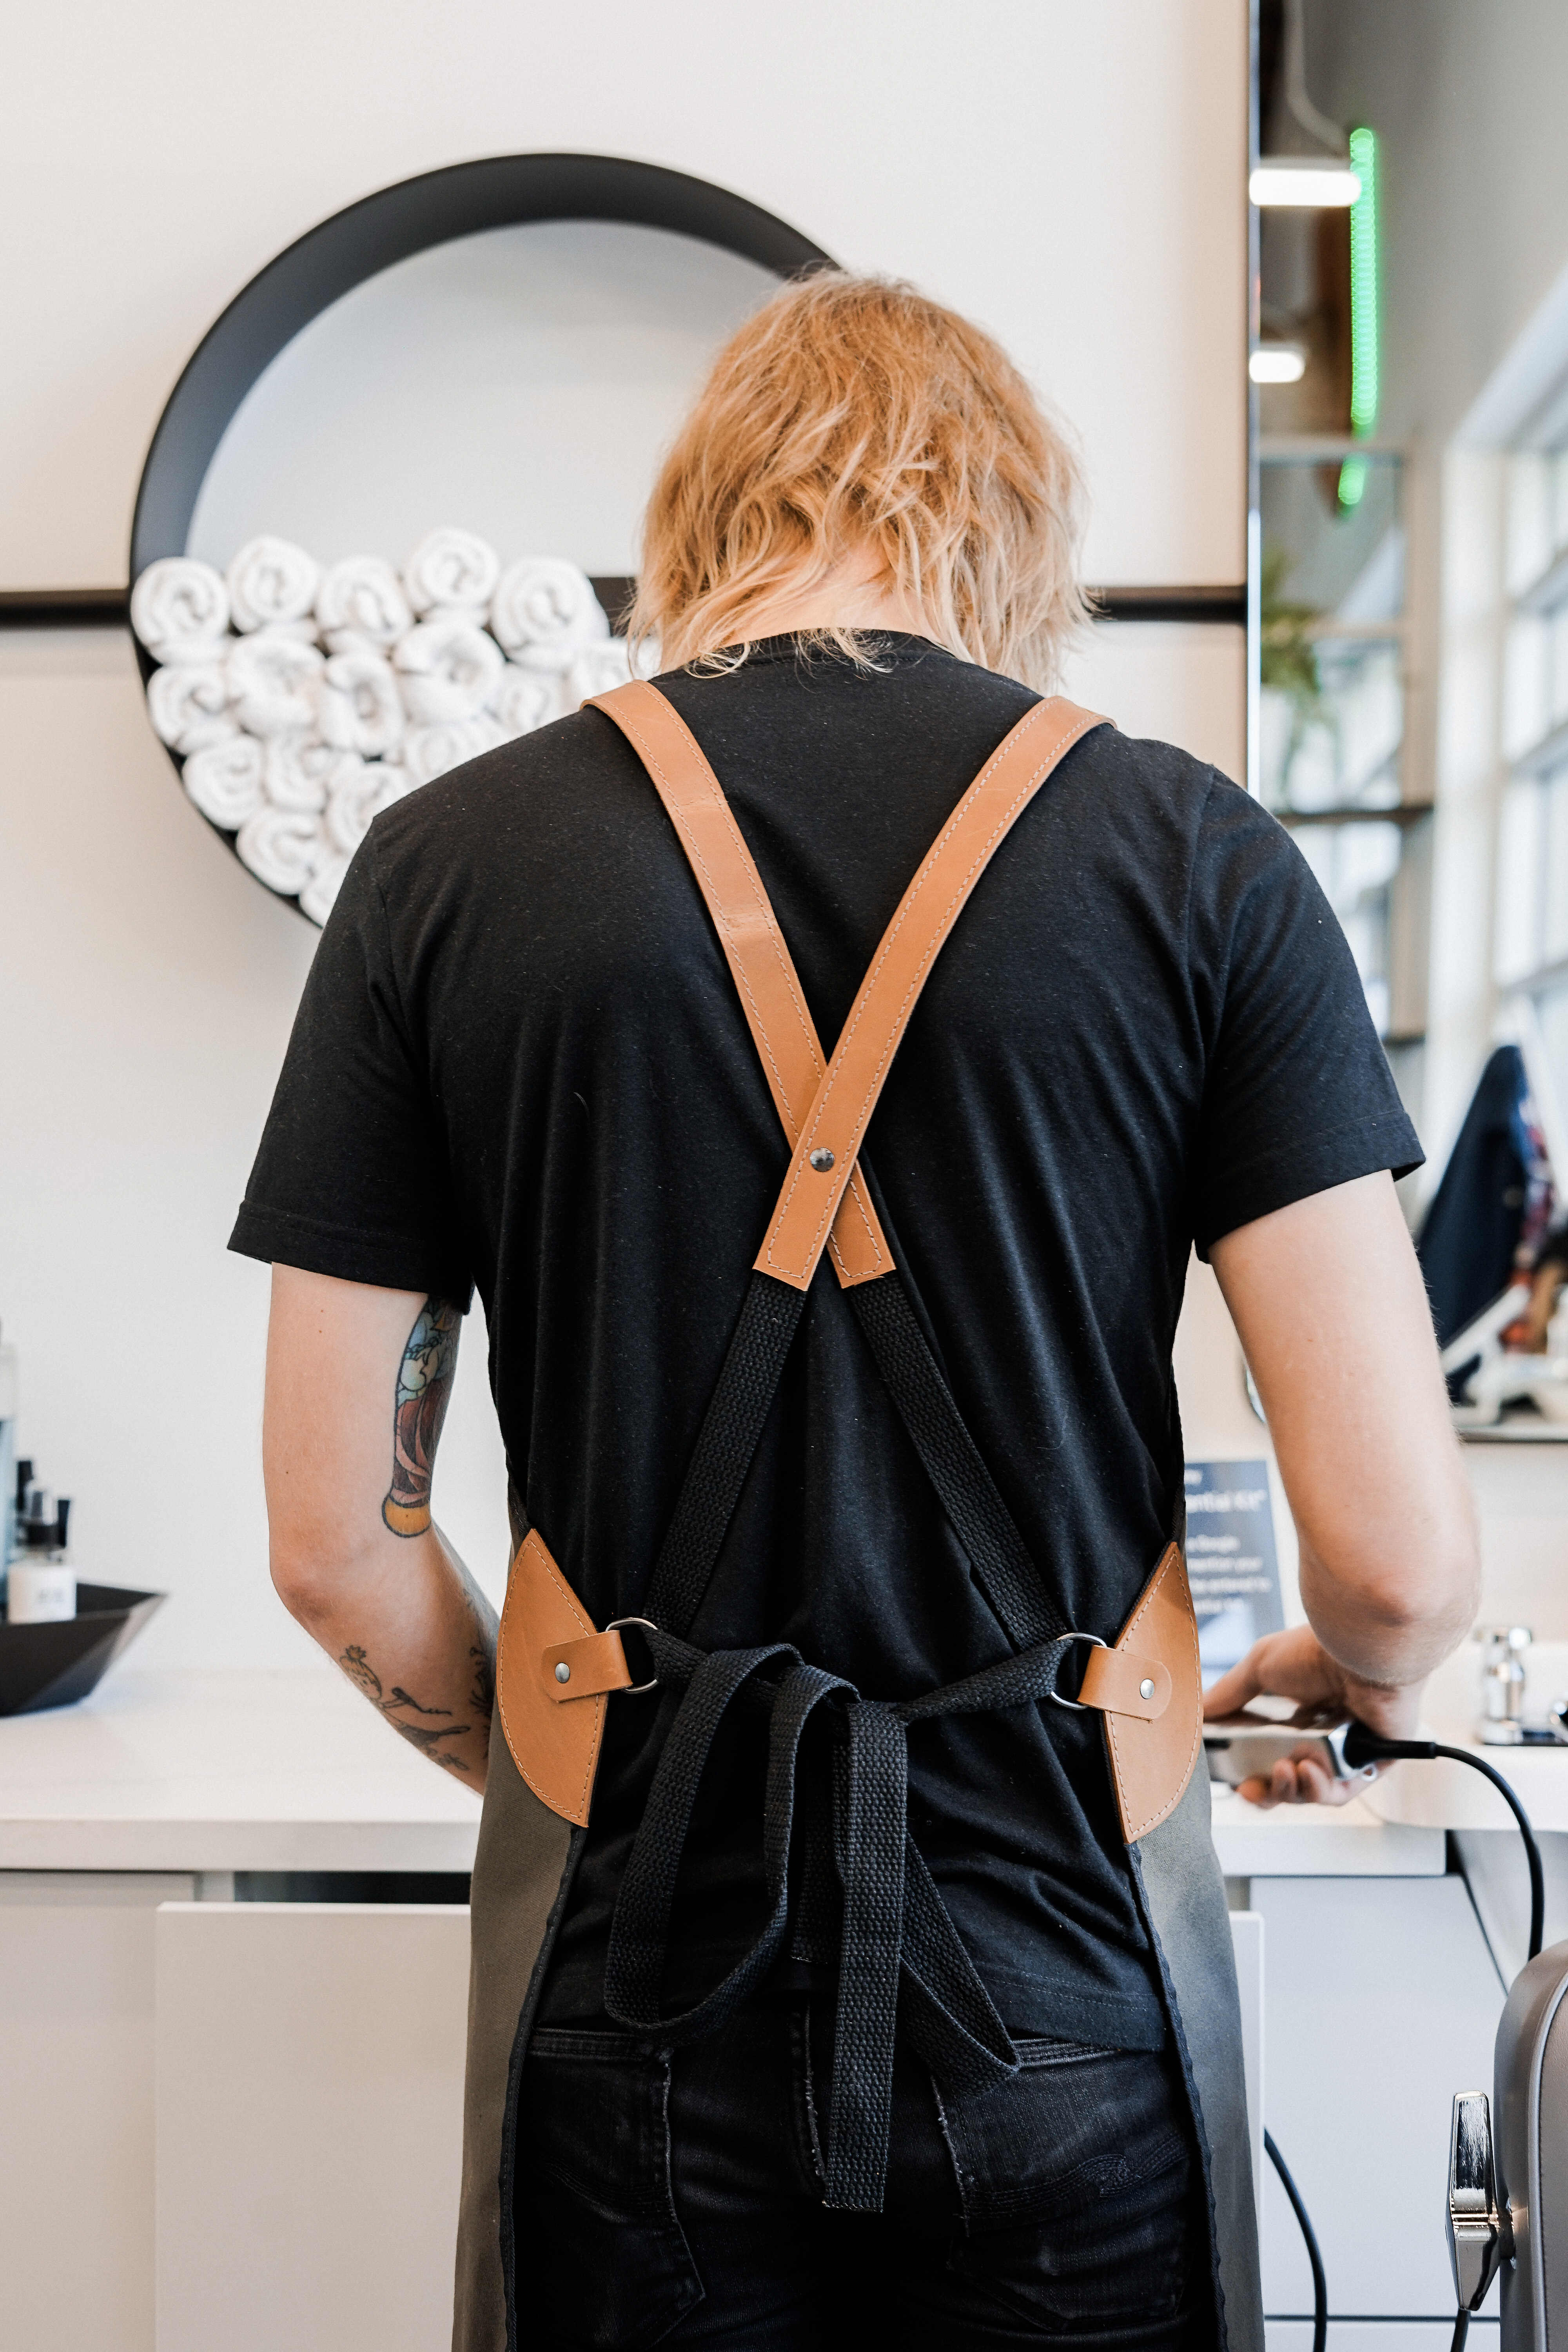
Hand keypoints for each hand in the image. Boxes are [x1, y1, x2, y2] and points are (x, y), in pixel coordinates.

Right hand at [1202, 1625, 1423, 1808]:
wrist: (1358, 1650)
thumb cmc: (1315, 1650)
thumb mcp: (1258, 1665)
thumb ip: (1229, 1693)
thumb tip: (1199, 1713)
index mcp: (1301, 1712)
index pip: (1271, 1754)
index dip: (1251, 1772)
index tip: (1235, 1779)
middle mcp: (1325, 1734)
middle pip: (1289, 1781)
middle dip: (1267, 1791)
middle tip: (1250, 1791)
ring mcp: (1348, 1750)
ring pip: (1312, 1791)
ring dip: (1291, 1789)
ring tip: (1284, 1770)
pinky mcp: (1370, 1763)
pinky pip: (1340, 1791)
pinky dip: (1318, 1789)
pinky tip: (1306, 1771)